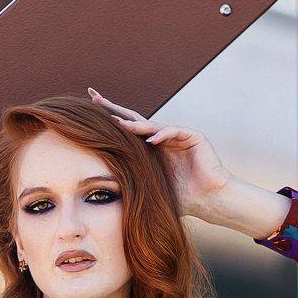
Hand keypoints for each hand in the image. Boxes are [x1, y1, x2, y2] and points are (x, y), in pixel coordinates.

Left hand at [88, 86, 231, 219]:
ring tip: (118, 123)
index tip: (87, 111)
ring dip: (135, 124)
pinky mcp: (193, 136)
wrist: (210, 201)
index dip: (108, 121)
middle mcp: (162, 139)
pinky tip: (151, 140)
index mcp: (151, 150)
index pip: (126, 132)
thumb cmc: (183, 200)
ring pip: (153, 125)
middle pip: (134, 119)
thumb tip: (104, 197)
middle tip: (94, 96)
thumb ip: (132, 188)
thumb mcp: (151, 191)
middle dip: (113, 108)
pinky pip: (174, 131)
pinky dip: (162, 134)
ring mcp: (177, 136)